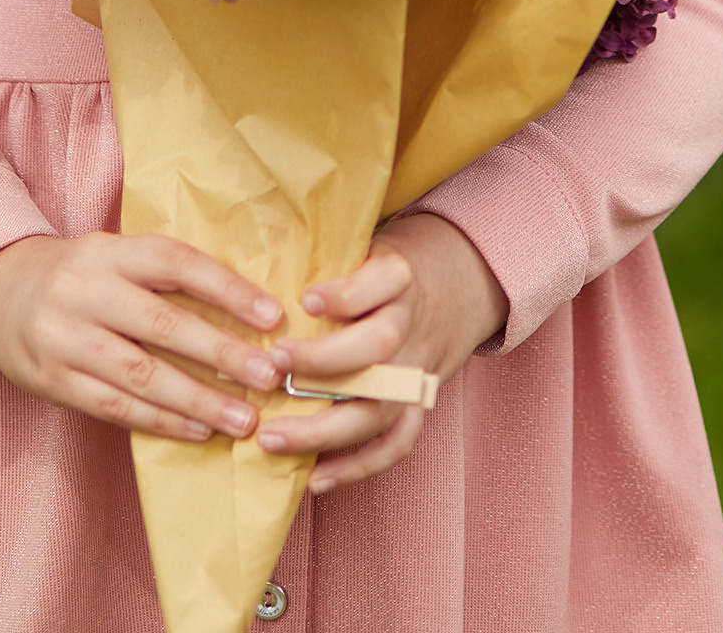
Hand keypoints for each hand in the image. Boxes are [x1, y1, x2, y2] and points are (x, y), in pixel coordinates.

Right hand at [0, 232, 287, 442]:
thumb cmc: (79, 276)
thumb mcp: (114, 256)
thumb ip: (164, 275)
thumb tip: (247, 305)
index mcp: (109, 251)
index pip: (175, 263)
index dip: (226, 288)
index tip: (272, 315)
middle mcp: (85, 290)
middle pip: (162, 323)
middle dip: (222, 352)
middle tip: (270, 374)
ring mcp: (64, 338)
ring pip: (140, 374)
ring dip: (198, 399)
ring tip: (243, 418)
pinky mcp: (52, 380)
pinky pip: (114, 407)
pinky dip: (160, 421)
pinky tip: (197, 430)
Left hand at [259, 212, 507, 494]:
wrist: (460, 282)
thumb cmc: (390, 265)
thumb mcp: (369, 243)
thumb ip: (330, 260)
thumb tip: (261, 282)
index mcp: (400, 275)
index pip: (381, 281)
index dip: (345, 294)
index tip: (306, 300)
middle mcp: (411, 324)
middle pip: (378, 347)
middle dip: (323, 362)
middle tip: (274, 363)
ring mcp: (417, 370)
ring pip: (380, 406)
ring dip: (324, 430)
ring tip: (271, 437)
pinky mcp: (419, 404)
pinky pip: (396, 443)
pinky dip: (356, 466)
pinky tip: (314, 478)